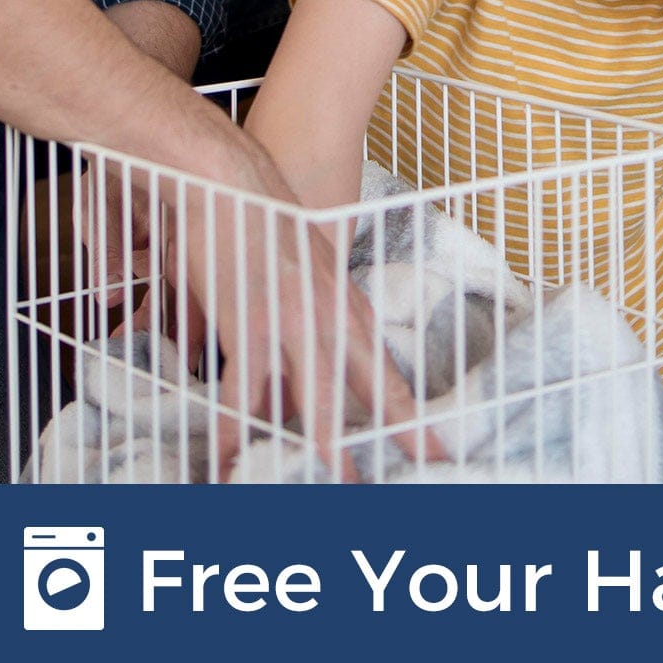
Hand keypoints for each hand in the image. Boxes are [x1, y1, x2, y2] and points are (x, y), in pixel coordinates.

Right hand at [96, 113, 430, 481]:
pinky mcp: (249, 324)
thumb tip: (288, 348)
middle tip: (425, 470)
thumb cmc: (257, 213)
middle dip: (396, 433)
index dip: (408, 410)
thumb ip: (304, 308)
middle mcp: (328, 314)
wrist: (227, 173)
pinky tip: (234, 463)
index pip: (382, 366)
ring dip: (323, 448)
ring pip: (316, 398)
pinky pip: (246, 394)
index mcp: (343, 301)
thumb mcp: (300, 262)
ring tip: (334, 489)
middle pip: (370, 385)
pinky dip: (239, 432)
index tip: (435, 446)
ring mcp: (292, 321)